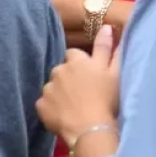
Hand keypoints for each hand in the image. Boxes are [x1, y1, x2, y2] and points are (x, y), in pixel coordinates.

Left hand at [37, 25, 120, 145]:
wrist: (91, 129)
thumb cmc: (107, 100)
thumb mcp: (114, 72)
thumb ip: (109, 48)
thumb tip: (107, 26)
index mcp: (77, 61)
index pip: (74, 54)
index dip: (81, 64)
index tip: (89, 77)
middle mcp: (59, 70)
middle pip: (61, 70)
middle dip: (68, 78)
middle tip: (82, 94)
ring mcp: (48, 88)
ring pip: (52, 86)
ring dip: (59, 93)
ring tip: (73, 107)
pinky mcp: (40, 105)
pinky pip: (44, 104)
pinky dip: (51, 109)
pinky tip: (63, 117)